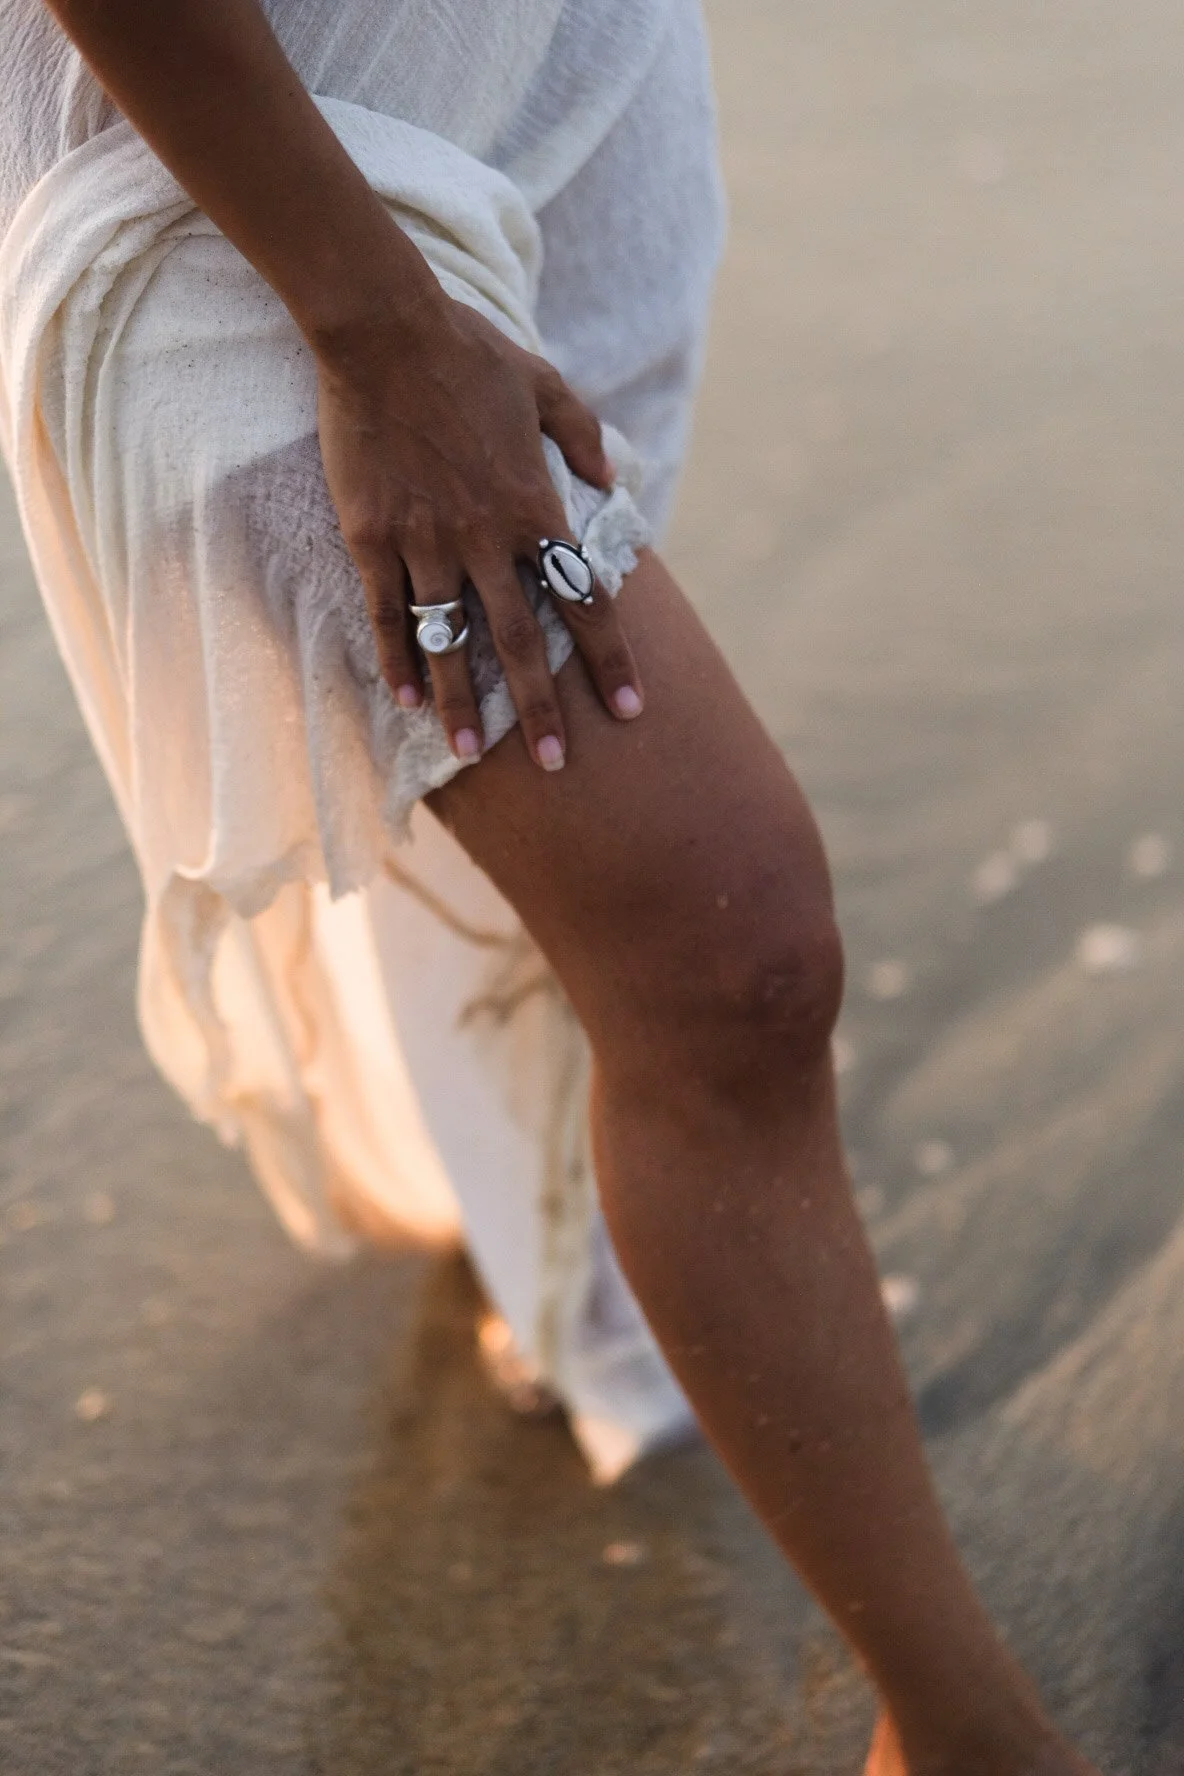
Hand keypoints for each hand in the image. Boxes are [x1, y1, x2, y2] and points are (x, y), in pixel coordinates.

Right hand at [313, 295, 644, 769]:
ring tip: (471, 753)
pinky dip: (396, 659)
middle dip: (543, 709)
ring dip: (461, 703)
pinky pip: (387, 613)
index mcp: (537, 507)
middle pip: (523, 642)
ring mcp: (426, 542)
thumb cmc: (469, 351)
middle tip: (559, 763)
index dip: (611, 660)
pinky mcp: (372, 537)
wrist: (384, 330)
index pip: (586, 600)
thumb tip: (613, 480)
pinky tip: (403, 700)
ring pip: (450, 641)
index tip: (629, 709)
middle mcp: (486, 538)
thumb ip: (583, 437)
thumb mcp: (545, 385)